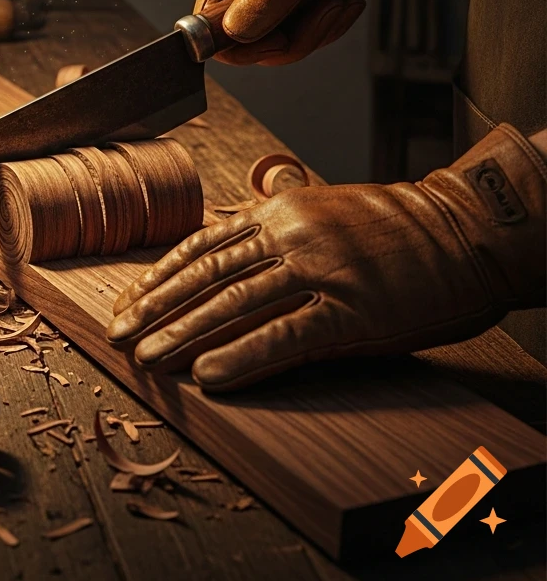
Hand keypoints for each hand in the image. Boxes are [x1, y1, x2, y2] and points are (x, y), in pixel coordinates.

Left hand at [107, 125, 545, 390]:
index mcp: (277, 210)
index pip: (201, 245)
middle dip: (157, 308)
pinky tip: (210, 376)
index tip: (128, 302)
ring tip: (147, 359)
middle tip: (119, 335)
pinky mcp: (351, 309)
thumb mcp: (324, 204)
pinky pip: (286, 335)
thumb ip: (277, 209)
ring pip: (234, 303)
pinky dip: (244, 357)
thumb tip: (237, 208)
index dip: (159, 277)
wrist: (460, 230)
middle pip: (206, 275)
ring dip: (184, 334)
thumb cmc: (390, 225)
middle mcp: (289, 234)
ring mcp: (319, 270)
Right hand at [196, 0, 427, 65]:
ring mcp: (265, 2)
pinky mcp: (290, 9)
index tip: (281, 39)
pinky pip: (303, 39)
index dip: (245, 47)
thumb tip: (234, 32)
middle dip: (296, 38)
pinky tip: (345, 0)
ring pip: (282, 47)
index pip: (211, 35)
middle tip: (329, 6)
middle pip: (251, 48)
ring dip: (320, 29)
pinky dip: (329, 25)